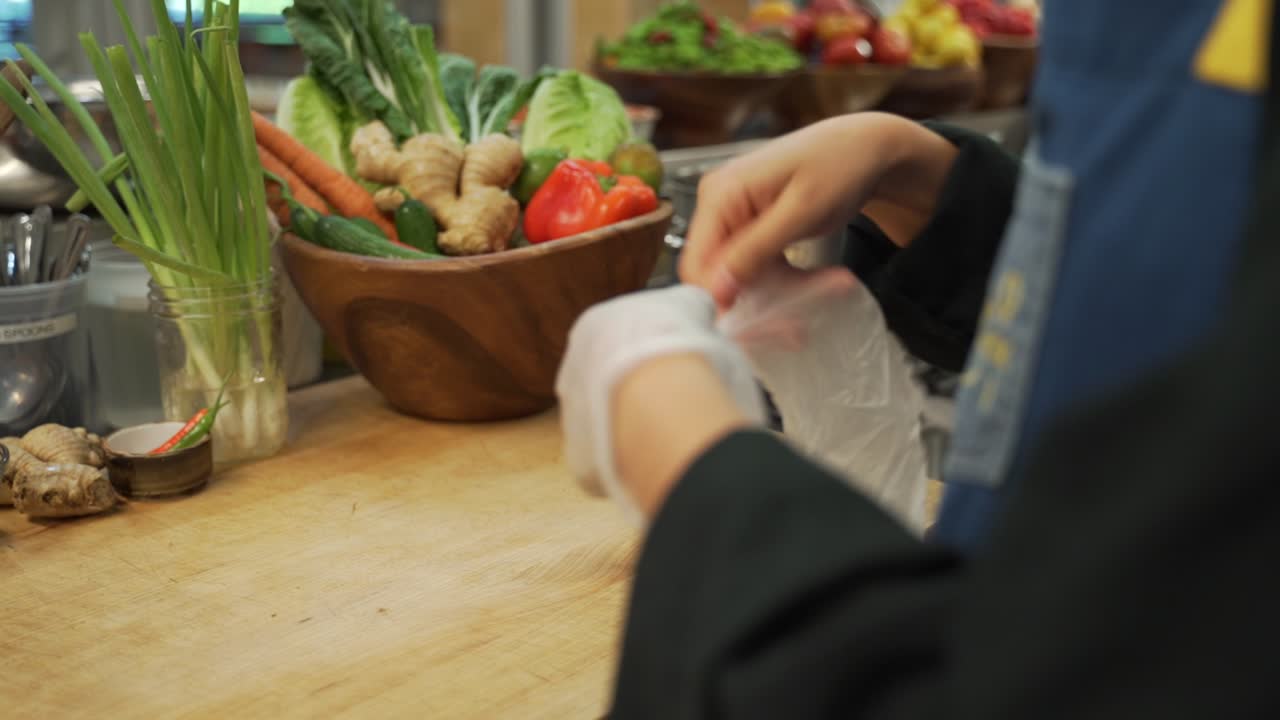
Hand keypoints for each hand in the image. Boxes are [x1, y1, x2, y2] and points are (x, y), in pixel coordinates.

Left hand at [556, 286, 765, 521]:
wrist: (661, 399)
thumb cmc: (673, 345)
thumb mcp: (689, 304)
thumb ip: (686, 307)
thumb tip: (695, 313)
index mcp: (591, 329)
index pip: (618, 340)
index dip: (650, 351)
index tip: (673, 360)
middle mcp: (571, 374)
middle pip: (606, 385)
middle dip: (639, 392)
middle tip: (675, 398)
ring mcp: (572, 421)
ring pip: (608, 426)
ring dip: (636, 427)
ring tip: (672, 427)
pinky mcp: (583, 463)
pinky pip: (612, 462)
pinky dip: (635, 461)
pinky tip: (660, 453)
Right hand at [679, 112, 958, 306]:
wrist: (866, 147)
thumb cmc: (840, 164)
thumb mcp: (801, 211)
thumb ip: (755, 250)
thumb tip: (717, 289)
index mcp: (721, 194)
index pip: (696, 264)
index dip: (720, 301)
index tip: (758, 327)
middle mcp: (718, 205)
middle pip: (717, 275)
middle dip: (756, 304)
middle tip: (795, 327)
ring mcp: (733, 217)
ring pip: (739, 279)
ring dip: (778, 297)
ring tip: (824, 292)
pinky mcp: (750, 229)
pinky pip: (755, 270)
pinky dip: (784, 284)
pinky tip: (817, 284)